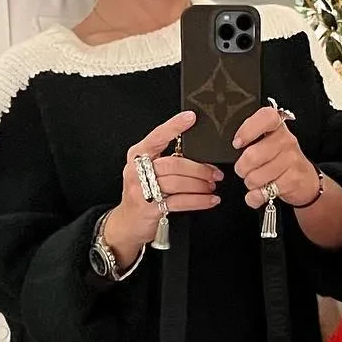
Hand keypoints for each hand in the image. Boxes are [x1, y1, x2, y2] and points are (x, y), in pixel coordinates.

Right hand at [102, 110, 220, 264]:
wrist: (127, 223)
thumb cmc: (142, 193)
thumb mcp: (147, 171)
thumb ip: (166, 160)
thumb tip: (199, 155)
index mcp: (137, 155)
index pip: (157, 136)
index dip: (174, 126)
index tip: (191, 118)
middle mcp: (137, 171)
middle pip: (173, 163)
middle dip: (198, 168)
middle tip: (214, 173)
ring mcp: (142, 190)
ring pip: (177, 183)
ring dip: (200, 185)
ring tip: (211, 186)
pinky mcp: (150, 209)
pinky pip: (180, 202)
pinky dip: (199, 201)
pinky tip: (210, 200)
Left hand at [233, 100, 319, 209]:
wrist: (305, 180)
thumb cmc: (281, 159)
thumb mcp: (269, 142)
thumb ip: (251, 138)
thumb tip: (233, 145)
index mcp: (277, 127)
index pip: (266, 117)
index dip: (248, 130)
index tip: (237, 143)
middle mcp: (286, 140)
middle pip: (252, 155)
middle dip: (241, 168)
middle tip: (244, 170)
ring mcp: (291, 160)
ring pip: (255, 177)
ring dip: (250, 183)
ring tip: (256, 181)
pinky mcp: (293, 180)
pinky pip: (263, 192)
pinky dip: (255, 197)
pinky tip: (260, 193)